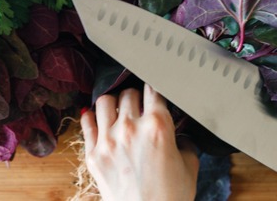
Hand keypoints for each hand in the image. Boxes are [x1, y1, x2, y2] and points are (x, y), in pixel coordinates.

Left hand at [80, 83, 199, 200]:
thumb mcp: (189, 165)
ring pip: (105, 101)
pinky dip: (93, 117)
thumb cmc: (170, 197)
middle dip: (136, 98)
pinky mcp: (93, 154)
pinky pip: (87, 122)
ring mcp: (108, 140)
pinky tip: (100, 120)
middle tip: (140, 107)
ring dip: (114, 103)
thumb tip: (178, 133)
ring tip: (119, 112)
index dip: (156, 87)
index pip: (153, 89)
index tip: (155, 90)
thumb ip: (184, 141)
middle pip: (129, 92)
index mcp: (157, 126)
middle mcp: (130, 128)